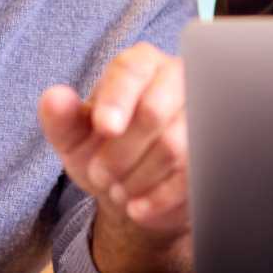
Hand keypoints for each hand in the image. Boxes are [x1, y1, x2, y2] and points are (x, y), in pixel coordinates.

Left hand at [39, 43, 193, 272]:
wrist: (136, 188)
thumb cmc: (104, 149)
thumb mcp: (75, 137)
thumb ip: (61, 117)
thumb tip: (54, 98)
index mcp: (141, 64)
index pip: (132, 69)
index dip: (117, 99)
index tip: (104, 128)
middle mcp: (179, 80)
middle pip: (154, 111)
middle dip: (120, 151)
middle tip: (100, 174)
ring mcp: (205, 116)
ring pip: (174, 146)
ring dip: (137, 177)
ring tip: (119, 189)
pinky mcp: (218, 153)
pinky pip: (193, 177)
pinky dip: (159, 198)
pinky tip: (139, 207)